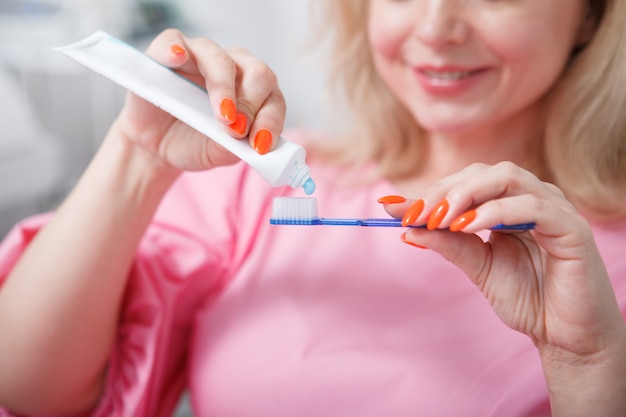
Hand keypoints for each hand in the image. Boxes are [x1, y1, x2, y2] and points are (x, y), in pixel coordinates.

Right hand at [114, 28, 285, 171]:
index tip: (259, 145)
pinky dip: (175, 49)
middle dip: (251, 104)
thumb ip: (233, 147)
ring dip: (223, 87)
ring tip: (221, 115)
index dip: (270, 121)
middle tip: (237, 129)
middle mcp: (234, 68)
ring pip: (221, 59)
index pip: (273, 99)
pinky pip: (173, 41)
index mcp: (255, 93)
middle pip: (257, 73)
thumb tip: (246, 143)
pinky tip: (177, 58)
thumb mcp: (216, 153)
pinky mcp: (168, 51)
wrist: (154, 145)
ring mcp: (202, 56)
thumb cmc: (193, 143)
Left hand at [384, 162, 624, 359]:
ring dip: (466, 195)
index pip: (465, 184)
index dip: (430, 193)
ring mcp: (554, 208)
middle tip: (414, 213)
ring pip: (507, 178)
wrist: (565, 336)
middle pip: (483, 173)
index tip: (393, 209)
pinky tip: (468, 227)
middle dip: (443, 191)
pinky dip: (496, 212)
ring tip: (439, 218)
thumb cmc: (528, 298)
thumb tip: (408, 226)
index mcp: (509, 204)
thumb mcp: (478, 266)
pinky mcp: (572, 228)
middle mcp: (532, 198)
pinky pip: (533, 207)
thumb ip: (449, 243)